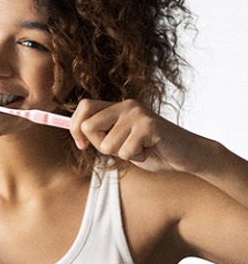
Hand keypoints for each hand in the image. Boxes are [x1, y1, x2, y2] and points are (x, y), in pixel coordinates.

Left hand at [69, 99, 213, 173]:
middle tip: (123, 148)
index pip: (84, 106)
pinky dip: (137, 158)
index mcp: (118, 106)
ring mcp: (137, 113)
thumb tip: (77, 134)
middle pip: (89, 126)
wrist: (188, 155)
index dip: (75, 126)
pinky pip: (126, 151)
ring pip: (107, 144)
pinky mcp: (149, 125)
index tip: (82, 144)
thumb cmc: (153, 150)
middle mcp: (126, 105)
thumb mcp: (121, 143)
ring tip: (142, 148)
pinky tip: (151, 150)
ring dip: (123, 155)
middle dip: (100, 145)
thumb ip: (102, 136)